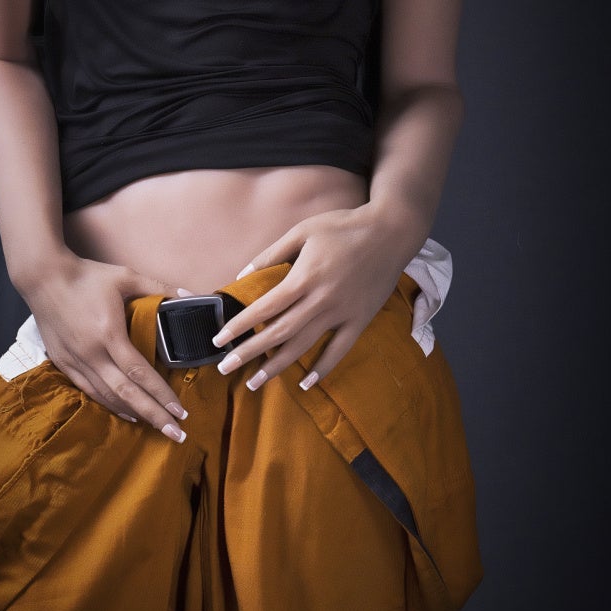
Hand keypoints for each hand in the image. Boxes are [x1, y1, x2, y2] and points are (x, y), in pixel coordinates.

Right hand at [24, 253, 197, 441]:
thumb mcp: (126, 276)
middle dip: (154, 416)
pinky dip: (109, 405)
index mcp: (109, 334)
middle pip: (126, 393)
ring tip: (157, 427)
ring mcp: (76, 361)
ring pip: (107, 397)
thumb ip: (160, 287)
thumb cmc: (86, 276)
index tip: (181, 411)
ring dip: (134, 414)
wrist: (42, 278)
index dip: (161, 394)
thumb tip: (191, 295)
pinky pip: (89, 391)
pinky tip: (127, 413)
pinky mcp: (64, 363)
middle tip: (177, 434)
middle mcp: (92, 354)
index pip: (140, 373)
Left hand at [210, 206, 409, 390]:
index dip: (240, 325)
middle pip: (279, 333)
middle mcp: (321, 299)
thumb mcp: (303, 231)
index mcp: (305, 276)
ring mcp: (342, 312)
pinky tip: (305, 383)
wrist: (391, 232)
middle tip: (225, 368)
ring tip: (254, 382)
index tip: (218, 340)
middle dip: (249, 352)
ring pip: (304, 346)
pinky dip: (323, 368)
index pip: (265, 308)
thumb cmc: (343, 227)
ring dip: (277, 367)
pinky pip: (339, 350)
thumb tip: (242, 275)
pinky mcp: (360, 319)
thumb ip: (271, 254)